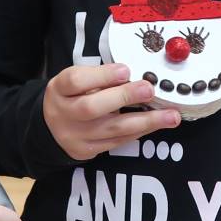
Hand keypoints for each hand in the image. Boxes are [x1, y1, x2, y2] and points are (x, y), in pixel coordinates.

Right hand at [43, 63, 178, 161]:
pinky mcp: (86, 151)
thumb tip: (134, 75)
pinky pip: (117, 142)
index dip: (102, 75)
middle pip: (92, 107)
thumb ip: (99, 76)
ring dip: (145, 121)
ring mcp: (74, 136)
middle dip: (124, 97)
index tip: (126, 70)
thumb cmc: (71, 96)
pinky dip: (138, 132)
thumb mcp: (77, 80)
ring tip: (170, 116)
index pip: (76, 81)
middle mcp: (63, 114)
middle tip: (149, 89)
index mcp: (59, 89)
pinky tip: (155, 125)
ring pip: (112, 129)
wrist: (50, 127)